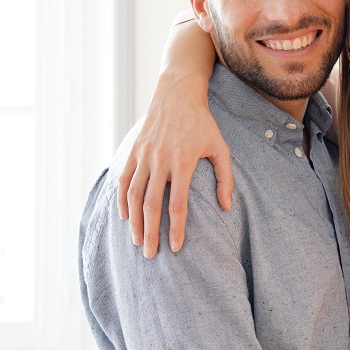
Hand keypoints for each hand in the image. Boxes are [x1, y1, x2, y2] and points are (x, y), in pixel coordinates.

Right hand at [118, 73, 233, 257]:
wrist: (177, 95)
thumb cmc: (202, 123)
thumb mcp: (220, 147)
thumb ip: (225, 178)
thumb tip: (226, 207)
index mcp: (183, 162)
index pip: (178, 205)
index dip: (177, 229)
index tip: (176, 248)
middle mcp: (160, 161)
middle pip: (152, 205)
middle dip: (150, 233)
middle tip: (151, 255)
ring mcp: (144, 156)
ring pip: (134, 195)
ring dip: (134, 221)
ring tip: (137, 241)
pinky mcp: (134, 151)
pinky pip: (124, 180)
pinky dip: (123, 200)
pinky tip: (125, 217)